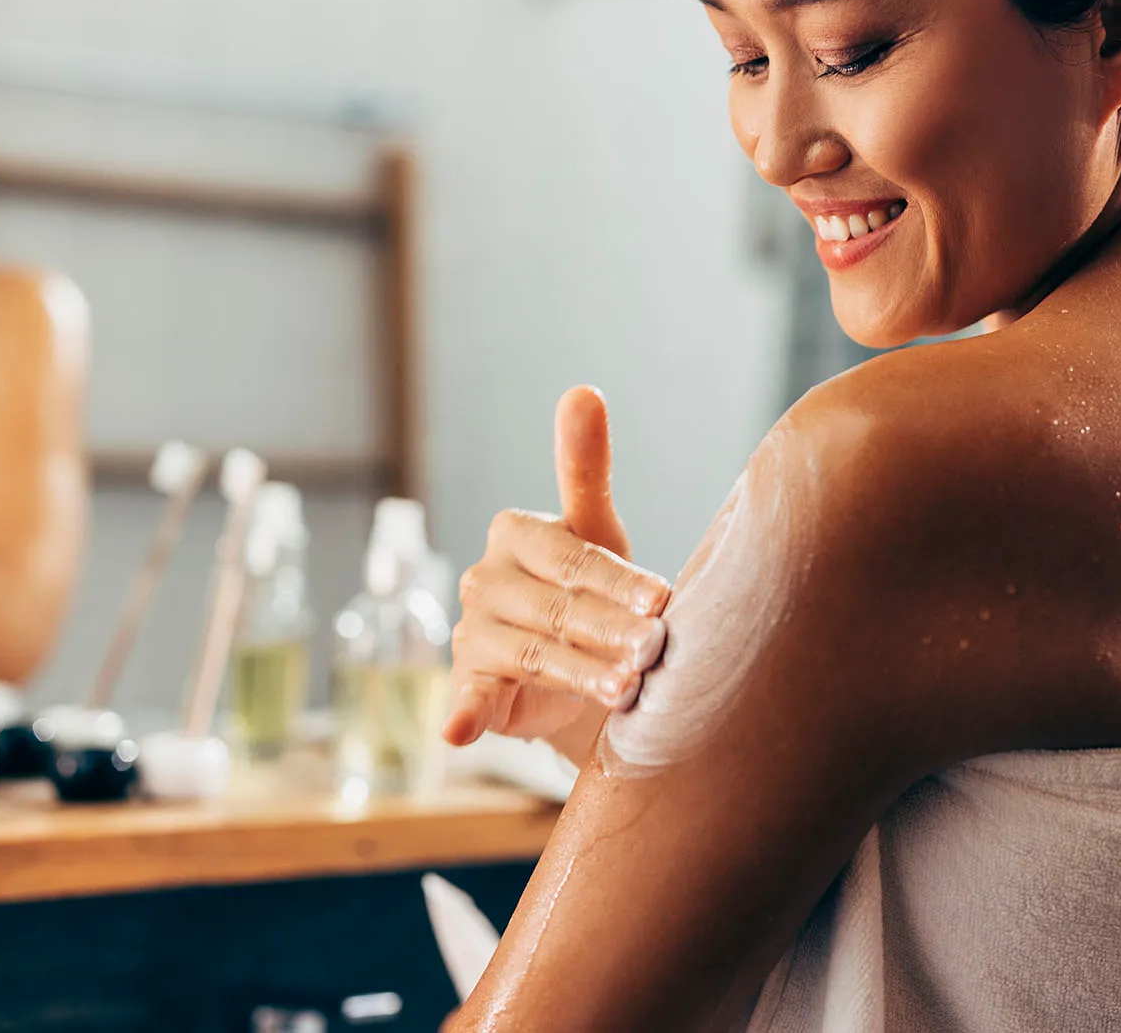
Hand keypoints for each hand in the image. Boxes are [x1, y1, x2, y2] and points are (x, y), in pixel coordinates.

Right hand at [442, 386, 670, 747]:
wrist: (575, 665)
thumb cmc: (591, 587)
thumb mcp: (594, 529)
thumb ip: (584, 465)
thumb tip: (583, 389)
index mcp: (514, 533)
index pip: (573, 557)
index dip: (619, 581)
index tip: (662, 600)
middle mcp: (485, 579)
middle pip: (558, 607)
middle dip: (612, 631)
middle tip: (657, 651)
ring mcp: (472, 633)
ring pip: (536, 654)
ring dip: (583, 674)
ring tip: (629, 691)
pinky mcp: (468, 683)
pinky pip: (465, 698)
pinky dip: (462, 713)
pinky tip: (459, 731)